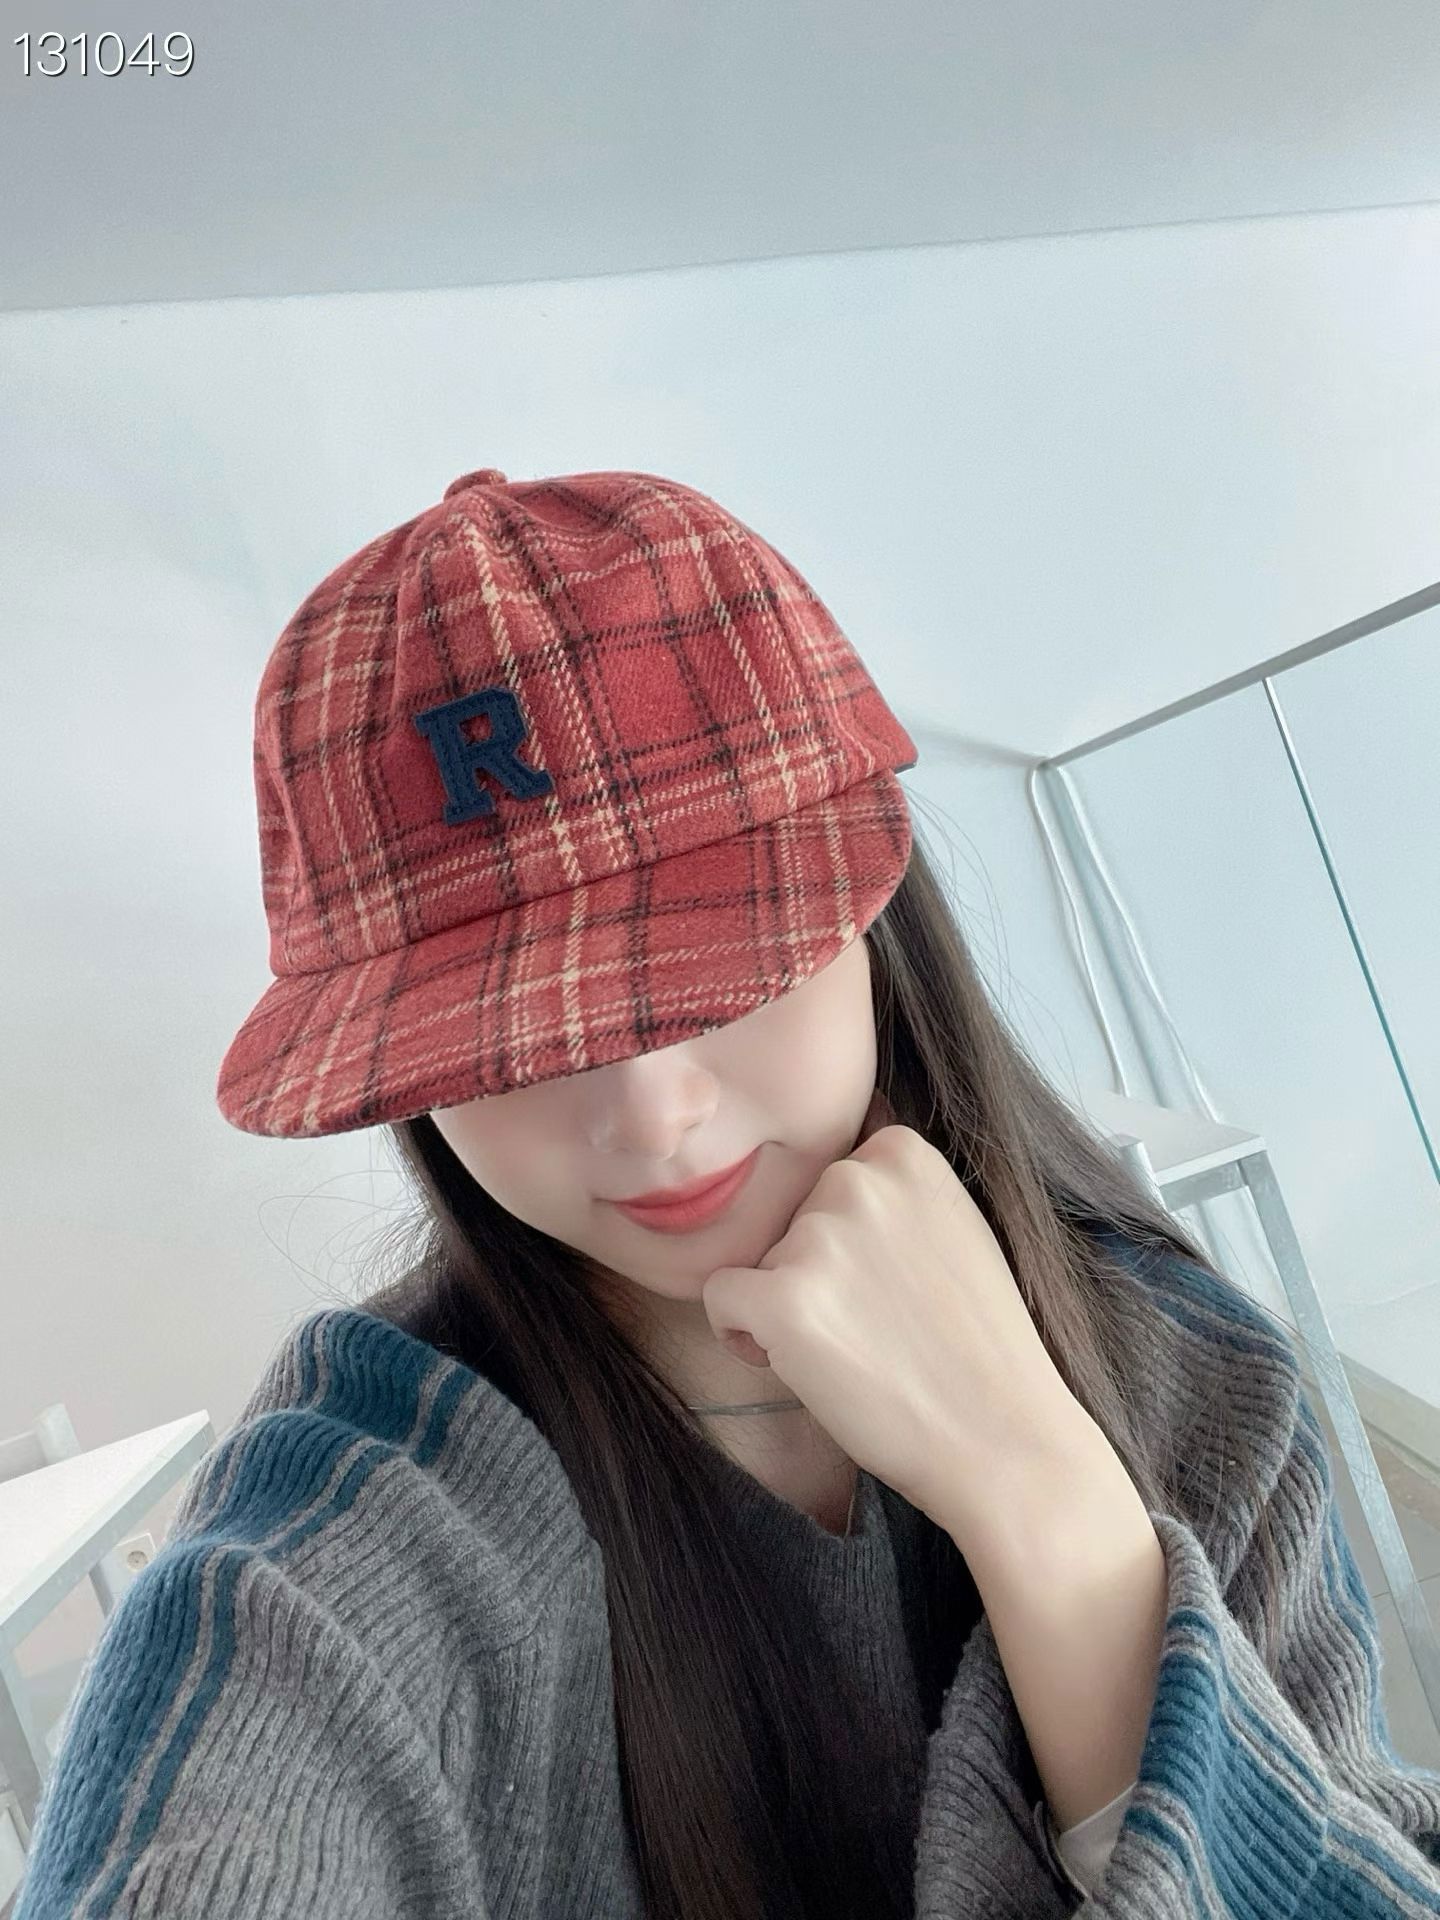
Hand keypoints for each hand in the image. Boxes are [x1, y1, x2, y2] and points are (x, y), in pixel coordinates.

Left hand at [699, 1091, 1095, 1541]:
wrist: (1002, 1437)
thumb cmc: (980, 1347)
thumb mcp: (955, 1229)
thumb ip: (896, 1197)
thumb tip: (833, 1183)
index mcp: (902, 1151)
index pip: (831, 1182)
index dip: (847, 1239)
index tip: (887, 1284)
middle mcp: (857, 1178)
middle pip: (792, 1217)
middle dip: (815, 1268)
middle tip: (873, 1324)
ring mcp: (819, 1236)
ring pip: (762, 1261)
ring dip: (789, 1305)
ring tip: (856, 1350)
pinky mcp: (783, 1298)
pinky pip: (723, 1298)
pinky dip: (742, 1334)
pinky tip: (797, 1364)